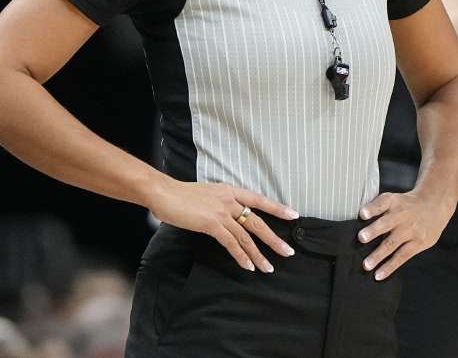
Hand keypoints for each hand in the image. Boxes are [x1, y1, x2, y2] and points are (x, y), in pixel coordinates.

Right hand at [149, 179, 297, 272]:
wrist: (164, 192)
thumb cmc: (181, 195)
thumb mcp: (207, 194)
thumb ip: (220, 204)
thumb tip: (228, 217)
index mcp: (230, 190)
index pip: (259, 199)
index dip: (277, 208)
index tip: (293, 215)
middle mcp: (229, 200)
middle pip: (258, 221)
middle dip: (274, 238)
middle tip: (288, 251)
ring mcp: (221, 212)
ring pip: (246, 236)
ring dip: (259, 254)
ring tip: (269, 267)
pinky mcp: (211, 224)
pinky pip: (231, 243)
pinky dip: (241, 256)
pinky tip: (248, 266)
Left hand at [356, 189, 454, 279]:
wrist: (435, 204)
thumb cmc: (407, 205)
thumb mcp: (395, 199)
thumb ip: (378, 208)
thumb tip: (357, 223)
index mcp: (394, 202)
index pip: (382, 203)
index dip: (372, 208)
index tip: (362, 214)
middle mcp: (402, 215)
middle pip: (387, 223)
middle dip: (374, 231)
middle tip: (361, 238)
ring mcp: (411, 230)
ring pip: (393, 243)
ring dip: (379, 255)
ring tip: (367, 265)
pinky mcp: (419, 243)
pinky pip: (402, 256)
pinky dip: (390, 266)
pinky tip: (379, 274)